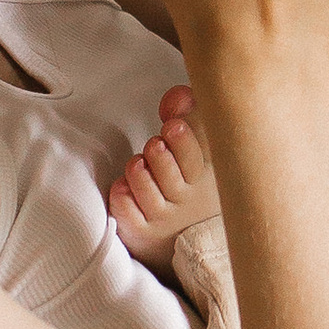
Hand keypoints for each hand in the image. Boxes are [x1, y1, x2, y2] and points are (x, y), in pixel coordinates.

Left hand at [110, 107, 219, 264]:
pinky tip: (124, 185)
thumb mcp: (196, 143)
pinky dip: (123, 195)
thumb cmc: (188, 176)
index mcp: (206, 172)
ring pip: (149, 193)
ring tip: (138, 164)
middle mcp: (188, 197)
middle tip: (155, 144)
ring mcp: (166, 216)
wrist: (185, 231)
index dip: (185, 141)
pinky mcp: (143, 230)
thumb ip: (186, 112)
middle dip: (159, 155)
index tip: (173, 125)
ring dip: (139, 173)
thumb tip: (177, 97)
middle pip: (173, 177)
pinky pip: (128, 212)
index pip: (201, 159)